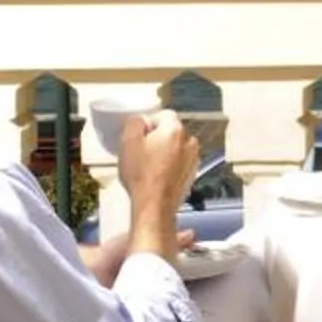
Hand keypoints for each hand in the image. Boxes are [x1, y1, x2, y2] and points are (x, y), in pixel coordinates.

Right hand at [115, 109, 198, 251]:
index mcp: (175, 130)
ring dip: (164, 152)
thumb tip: (141, 121)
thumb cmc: (141, 175)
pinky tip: (157, 176)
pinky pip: (179, 162)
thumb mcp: (128, 142)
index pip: (163, 115)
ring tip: (148, 166)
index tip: (138, 138)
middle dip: (156, 138)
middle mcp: (189, 141)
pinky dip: (170, 165)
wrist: (155, 206)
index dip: (148, 124)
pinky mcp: (192, 174)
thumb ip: (134, 123)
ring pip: (175, 147)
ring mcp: (193, 158)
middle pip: (170, 131)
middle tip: (141, 152)